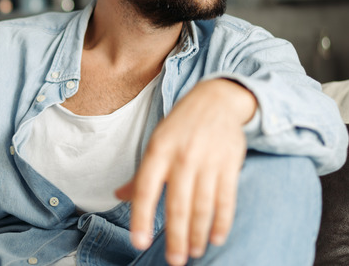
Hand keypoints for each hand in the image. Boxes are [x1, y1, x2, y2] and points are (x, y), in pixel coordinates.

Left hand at [115, 79, 254, 265]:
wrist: (216, 100)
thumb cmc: (180, 127)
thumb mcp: (155, 143)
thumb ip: (140, 174)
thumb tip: (118, 196)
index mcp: (158, 151)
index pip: (145, 189)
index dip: (141, 217)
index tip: (139, 242)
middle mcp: (182, 157)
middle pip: (178, 204)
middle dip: (176, 236)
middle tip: (174, 260)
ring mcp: (208, 161)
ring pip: (203, 205)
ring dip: (198, 233)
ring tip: (193, 253)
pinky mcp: (230, 164)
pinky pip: (226, 199)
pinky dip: (222, 221)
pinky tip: (215, 238)